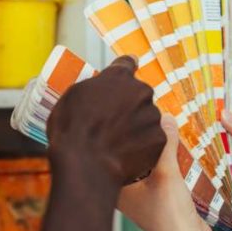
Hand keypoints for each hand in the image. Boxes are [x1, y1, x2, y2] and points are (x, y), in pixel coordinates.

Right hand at [47, 56, 164, 188]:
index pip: (127, 64)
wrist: (85, 165)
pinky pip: (152, 140)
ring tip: (116, 144)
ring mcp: (152, 116)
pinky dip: (142, 147)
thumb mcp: (73, 97)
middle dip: (129, 106)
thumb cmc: (72, 131)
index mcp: (119, 77)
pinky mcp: (159, 139)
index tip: (128, 71)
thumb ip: (94, 87)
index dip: (125, 70)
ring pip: (147, 119)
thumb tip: (100, 86)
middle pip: (139, 95)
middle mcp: (141, 91)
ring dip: (136, 127)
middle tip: (111, 124)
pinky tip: (125, 155)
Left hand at [119, 115, 211, 230]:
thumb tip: (165, 118)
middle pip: (126, 160)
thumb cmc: (169, 214)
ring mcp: (139, 198)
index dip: (114, 138)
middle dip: (134, 143)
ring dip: (150, 153)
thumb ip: (166, 144)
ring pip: (141, 167)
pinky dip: (161, 164)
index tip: (119, 119)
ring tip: (154, 130)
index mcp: (114, 188)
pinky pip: (155, 175)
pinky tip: (169, 152)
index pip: (109, 156)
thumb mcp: (167, 173)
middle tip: (138, 120)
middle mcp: (122, 193)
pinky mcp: (155, 200)